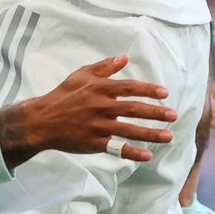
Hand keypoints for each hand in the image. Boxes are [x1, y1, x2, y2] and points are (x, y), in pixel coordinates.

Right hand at [0, 56, 176, 166]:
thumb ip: (104, 67)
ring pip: (128, 130)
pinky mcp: (93, 142)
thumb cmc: (62, 96)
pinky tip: (147, 155)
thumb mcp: (80, 76)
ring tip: (168, 136)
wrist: (41, 120)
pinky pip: (116, 148)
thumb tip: (125, 57)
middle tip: (173, 115)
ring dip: (150, 134)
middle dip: (155, 112)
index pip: (128, 87)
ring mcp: (97, 126)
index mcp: (99, 89)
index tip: (165, 93)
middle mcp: (100, 107)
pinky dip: (132, 152)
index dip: (148, 89)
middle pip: (133, 109)